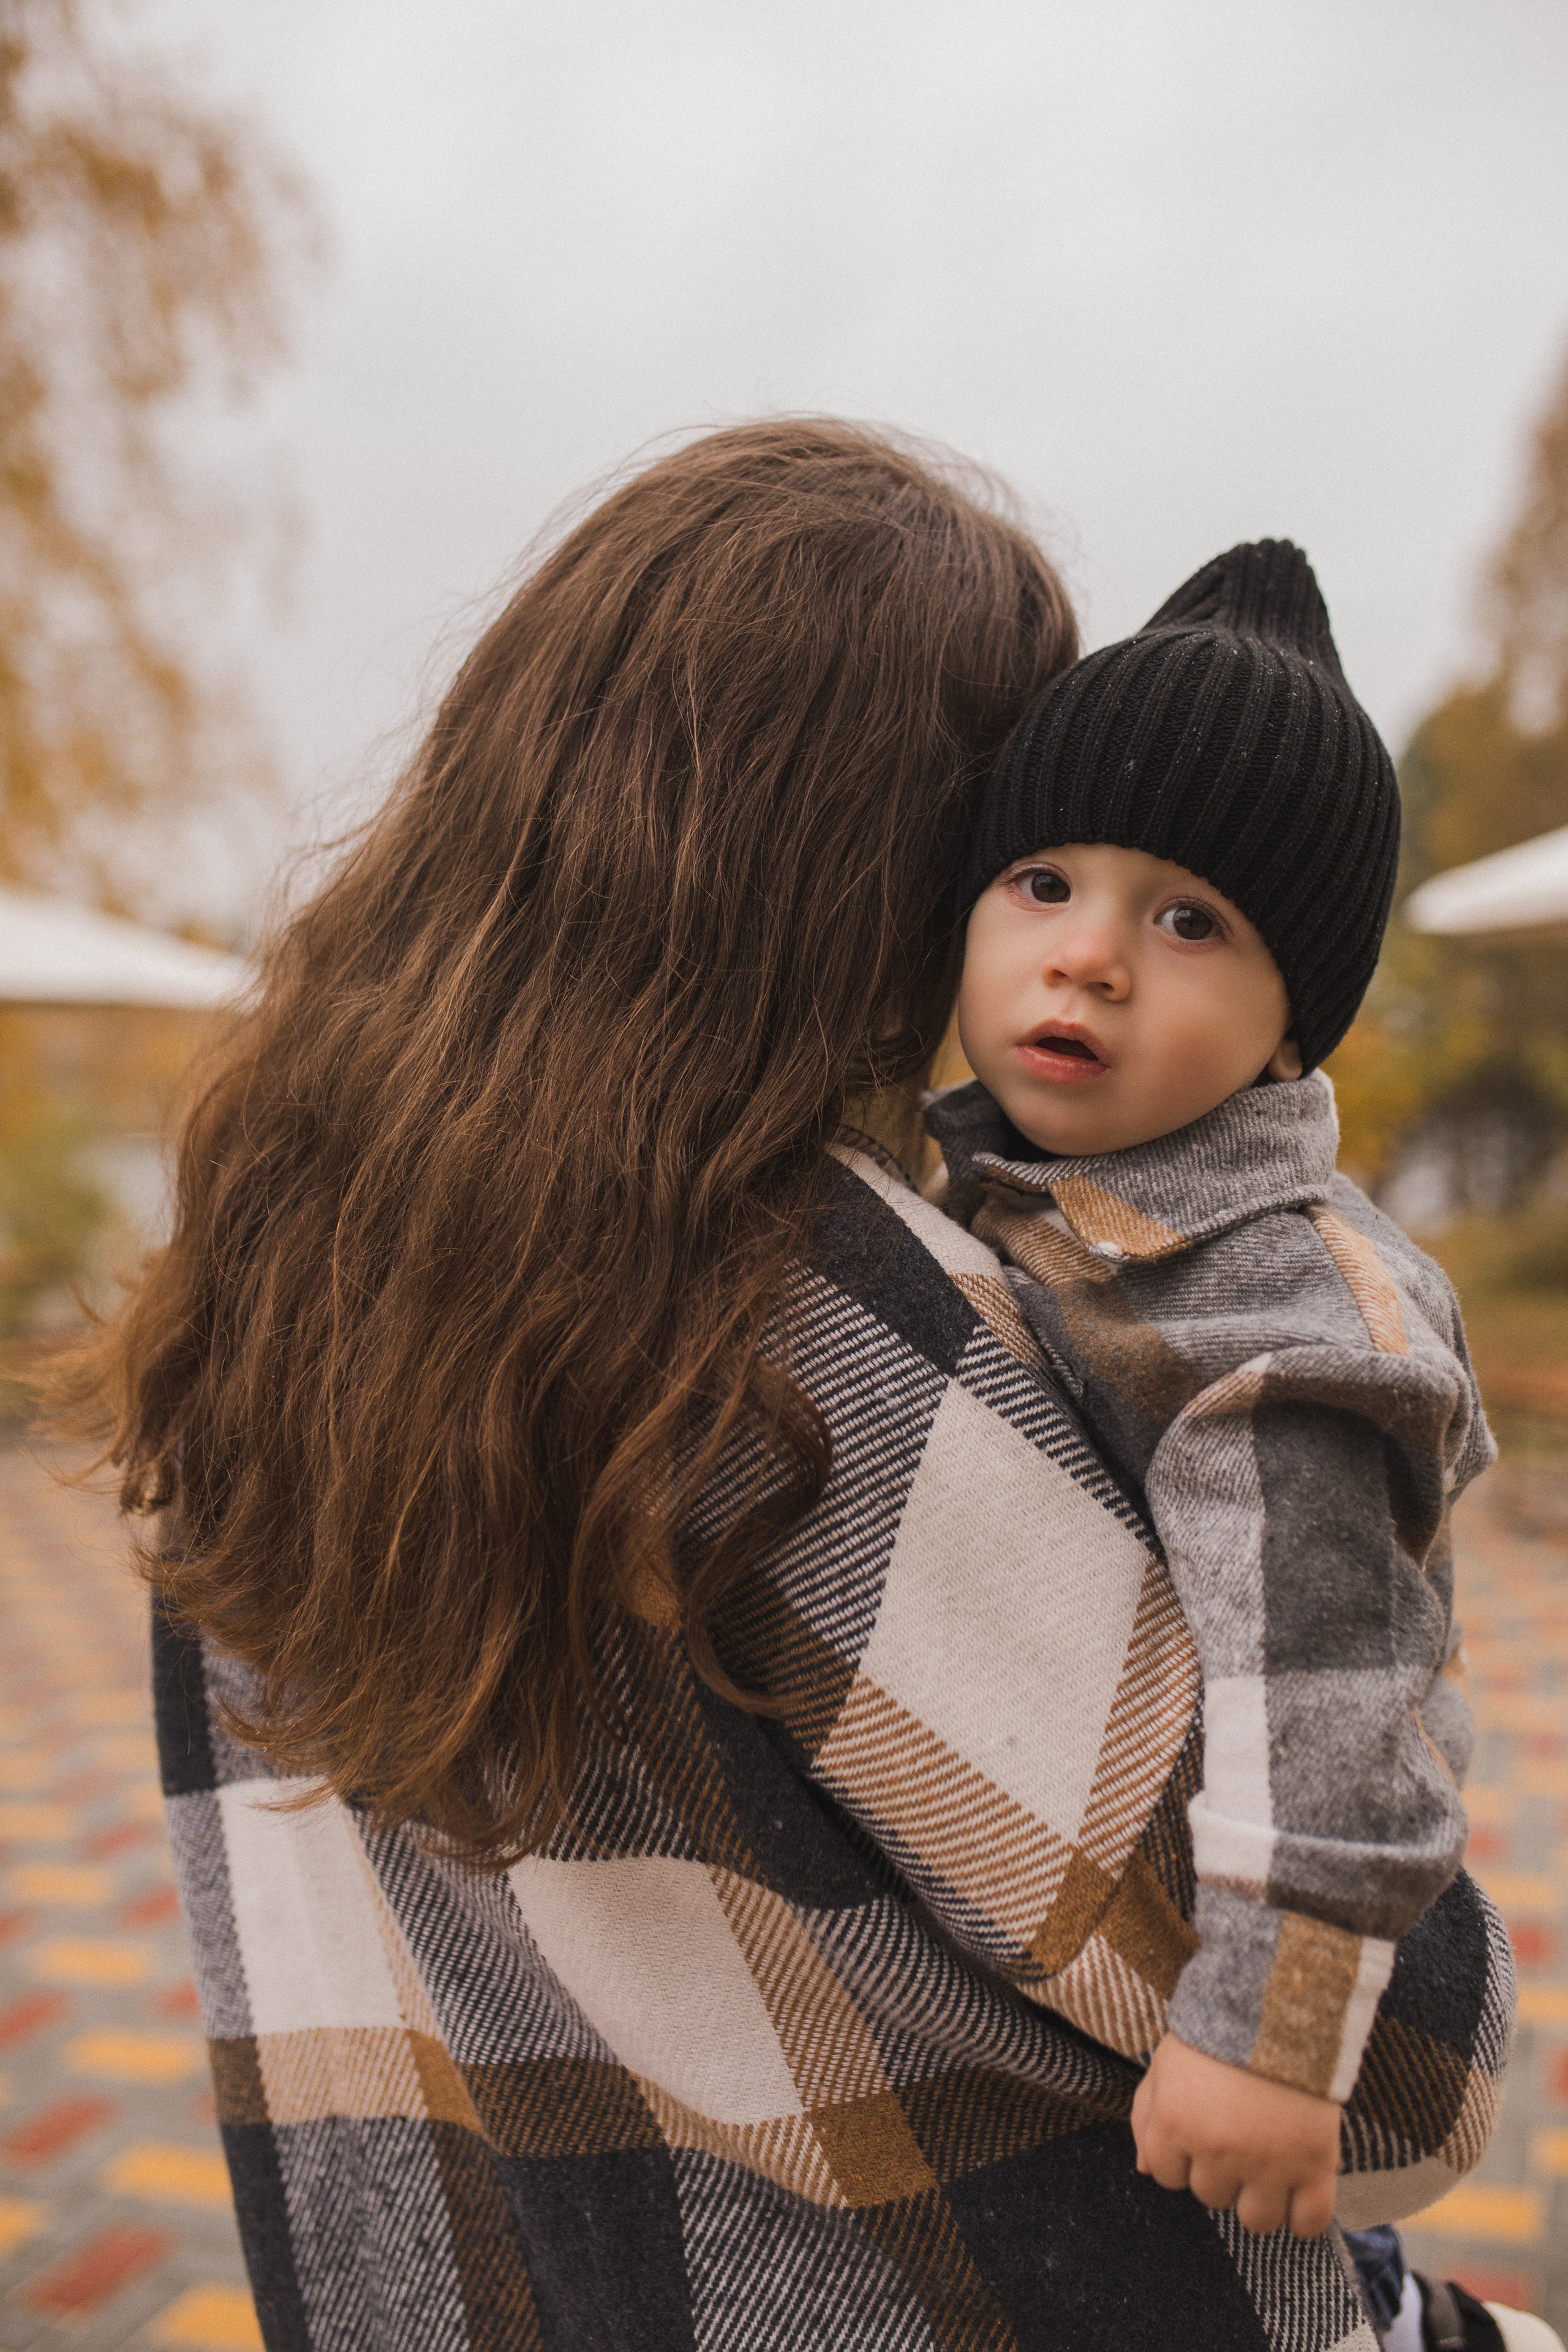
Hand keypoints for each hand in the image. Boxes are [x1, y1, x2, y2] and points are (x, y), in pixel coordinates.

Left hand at [1131, 2032, 1341, 2237]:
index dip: (1184, 2156)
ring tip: (1269, 2162)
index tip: (1202, 2131)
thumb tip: (1145, 2170)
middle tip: (1239, 2134)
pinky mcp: (1314, 2162)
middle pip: (1212, 2198)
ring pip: (1256, 2220)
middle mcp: (1217, 2149)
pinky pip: (1309, 2222)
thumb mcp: (1166, 2065)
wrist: (1278, 2004)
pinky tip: (1300, 2195)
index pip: (1168, 2177)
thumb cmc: (1216, 2035)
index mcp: (1175, 2124)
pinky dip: (1305, 2220)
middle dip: (1222, 2171)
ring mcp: (1267, 2160)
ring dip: (1260, 2198)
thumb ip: (1146, 2117)